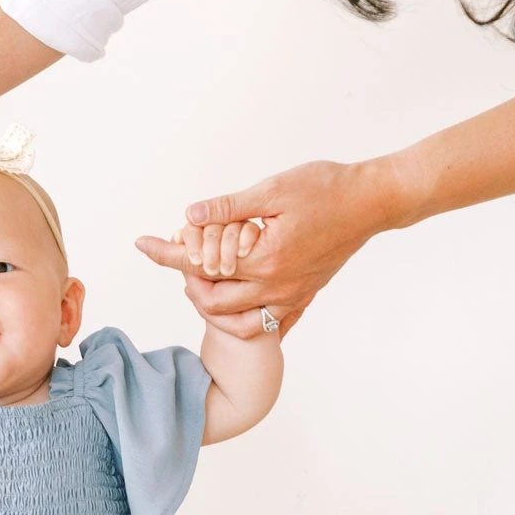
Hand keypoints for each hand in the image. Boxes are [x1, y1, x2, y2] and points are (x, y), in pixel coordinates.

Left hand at [135, 159, 396, 338]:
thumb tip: (190, 215)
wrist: (373, 202)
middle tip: (179, 257)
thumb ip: (230, 207)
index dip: (166, 253)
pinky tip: (233, 311)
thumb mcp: (274, 189)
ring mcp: (290, 297)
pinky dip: (245, 324)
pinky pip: (270, 326)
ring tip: (199, 282)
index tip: (141, 243)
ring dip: (211, 306)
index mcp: (262, 259)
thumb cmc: (327, 187)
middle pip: (211, 300)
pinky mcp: (304, 297)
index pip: (199, 262)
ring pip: (236, 321)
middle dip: (187, 280)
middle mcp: (274, 286)